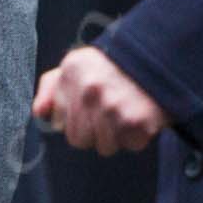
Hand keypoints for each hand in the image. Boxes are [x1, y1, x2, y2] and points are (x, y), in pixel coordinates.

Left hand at [32, 46, 168, 154]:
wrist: (162, 56)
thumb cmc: (115, 65)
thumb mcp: (77, 64)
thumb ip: (51, 87)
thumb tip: (39, 113)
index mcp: (70, 72)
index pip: (59, 122)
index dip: (76, 119)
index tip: (90, 108)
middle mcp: (88, 90)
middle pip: (79, 139)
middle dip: (94, 131)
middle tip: (110, 113)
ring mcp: (112, 106)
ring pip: (104, 146)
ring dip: (117, 135)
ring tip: (126, 112)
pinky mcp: (137, 121)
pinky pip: (130, 146)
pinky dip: (138, 136)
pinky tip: (140, 115)